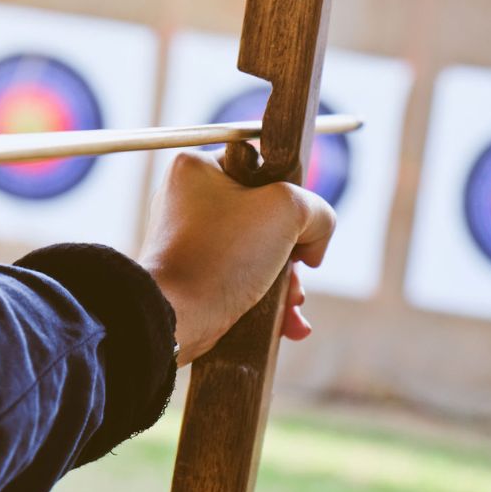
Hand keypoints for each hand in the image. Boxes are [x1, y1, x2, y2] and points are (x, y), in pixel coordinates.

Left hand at [140, 151, 334, 365]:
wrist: (174, 317)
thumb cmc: (221, 256)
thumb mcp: (286, 211)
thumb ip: (316, 209)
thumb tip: (314, 237)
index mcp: (197, 168)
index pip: (262, 166)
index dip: (290, 196)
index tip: (298, 226)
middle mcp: (185, 200)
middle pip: (263, 217)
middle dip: (292, 253)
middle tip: (300, 273)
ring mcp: (185, 240)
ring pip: (254, 254)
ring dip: (283, 282)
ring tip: (293, 309)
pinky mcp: (189, 275)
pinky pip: (236, 278)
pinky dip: (263, 300)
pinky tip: (285, 325)